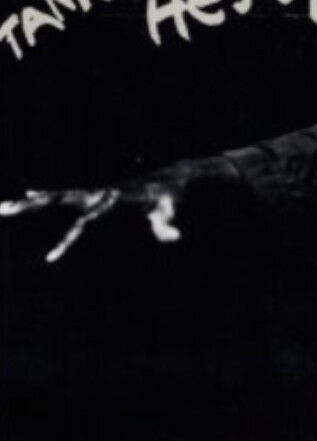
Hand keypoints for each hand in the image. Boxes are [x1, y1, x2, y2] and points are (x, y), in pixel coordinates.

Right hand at [0, 175, 183, 263]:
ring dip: (29, 203)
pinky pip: (66, 197)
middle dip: (29, 209)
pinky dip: (46, 196)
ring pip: (56, 198)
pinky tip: (30, 194)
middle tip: (0, 210)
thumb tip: (174, 238)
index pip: (83, 225)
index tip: (49, 261)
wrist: (176, 178)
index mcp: (112, 201)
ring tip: (1, 207)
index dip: (67, 243)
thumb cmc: (173, 199)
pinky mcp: (99, 195)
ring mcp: (97, 194)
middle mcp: (99, 194)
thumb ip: (167, 225)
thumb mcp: (171, 212)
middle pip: (57, 201)